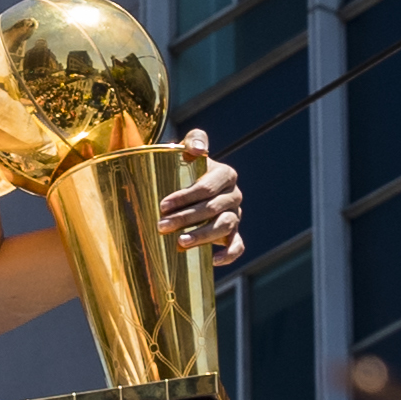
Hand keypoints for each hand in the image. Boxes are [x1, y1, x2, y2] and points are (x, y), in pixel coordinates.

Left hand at [159, 129, 244, 264]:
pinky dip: (228, 254)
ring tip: (180, 242)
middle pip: (212, 209)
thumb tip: (198, 150)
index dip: (185, 197)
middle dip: (186, 218)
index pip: (206, 188)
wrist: (189, 184)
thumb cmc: (185, 167)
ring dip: (202, 236)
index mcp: (225, 175)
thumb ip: (194, 139)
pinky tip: (212, 260)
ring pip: (224, 227)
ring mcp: (235, 215)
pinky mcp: (234, 233)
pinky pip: (238, 245)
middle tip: (162, 226)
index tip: (163, 205)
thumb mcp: (188, 149)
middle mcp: (234, 195)